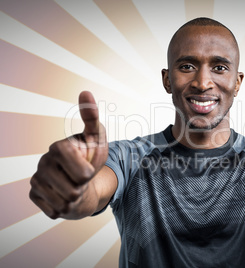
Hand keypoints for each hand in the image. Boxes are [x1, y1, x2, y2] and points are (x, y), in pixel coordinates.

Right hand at [30, 91, 107, 218]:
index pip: (83, 173)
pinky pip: (55, 212)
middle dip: (83, 187)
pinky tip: (63, 195)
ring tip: (73, 186)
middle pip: (73, 191)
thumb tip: (85, 91)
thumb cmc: (90, 157)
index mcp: (58, 148)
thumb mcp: (97, 138)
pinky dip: (64, 208)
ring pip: (64, 204)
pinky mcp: (34, 195)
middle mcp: (43, 162)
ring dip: (74, 198)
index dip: (89, 173)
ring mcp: (36, 180)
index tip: (88, 166)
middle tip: (81, 178)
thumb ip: (91, 117)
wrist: (81, 180)